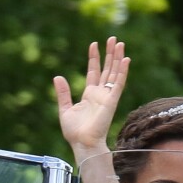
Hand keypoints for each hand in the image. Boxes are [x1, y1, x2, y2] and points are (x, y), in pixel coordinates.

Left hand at [53, 37, 129, 163]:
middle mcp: (100, 94)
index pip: (94, 72)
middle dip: (109, 54)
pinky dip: (122, 71)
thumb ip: (63, 93)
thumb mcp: (65, 109)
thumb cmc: (74, 132)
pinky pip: (118, 83)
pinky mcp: (111, 101)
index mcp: (89, 95)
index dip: (94, 58)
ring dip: (117, 58)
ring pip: (114, 73)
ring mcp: (107, 97)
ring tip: (119, 43)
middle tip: (112, 39)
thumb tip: (57, 76)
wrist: (82, 143)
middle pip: (107, 70)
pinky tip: (125, 59)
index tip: (94, 44)